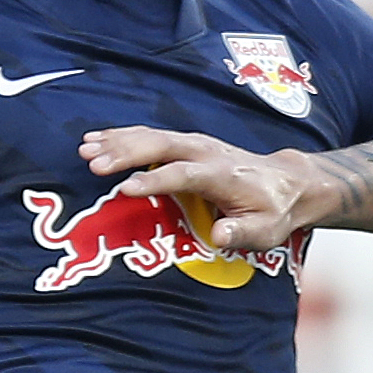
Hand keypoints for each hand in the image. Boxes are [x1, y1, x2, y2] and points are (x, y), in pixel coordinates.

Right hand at [84, 124, 330, 254]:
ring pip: (153, 136)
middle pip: (162, 145)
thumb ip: (242, 232)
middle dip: (126, 152)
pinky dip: (123, 136)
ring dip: (118, 141)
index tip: (125, 189)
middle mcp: (206, 152)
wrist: (287, 182)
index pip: (184, 174)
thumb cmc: (274, 210)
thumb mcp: (267, 230)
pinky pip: (152, 136)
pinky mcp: (187, 143)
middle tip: (93, 162)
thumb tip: (218, 236)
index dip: (155, 180)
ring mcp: (196, 144)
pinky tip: (97, 140)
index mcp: (222, 174)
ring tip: (85, 149)